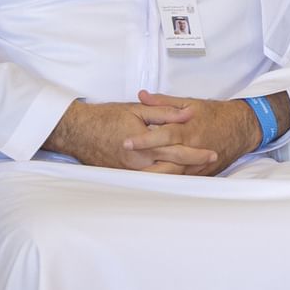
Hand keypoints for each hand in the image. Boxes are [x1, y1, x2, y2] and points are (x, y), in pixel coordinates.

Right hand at [47, 99, 222, 174]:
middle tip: (210, 163)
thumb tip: (188, 114)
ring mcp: (128, 172)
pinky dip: (162, 177)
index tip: (212, 154)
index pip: (177, 152)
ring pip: (160, 178)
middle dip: (192, 168)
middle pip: (172, 169)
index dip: (196, 154)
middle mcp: (137, 163)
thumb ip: (165, 112)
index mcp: (143, 145)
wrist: (76, 130)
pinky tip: (173, 174)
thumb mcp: (137, 110)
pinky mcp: (121, 175)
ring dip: (179, 175)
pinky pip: (146, 180)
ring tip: (197, 171)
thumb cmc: (105, 117)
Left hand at [129, 91, 266, 173]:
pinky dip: (168, 180)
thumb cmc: (216, 114)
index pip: (163, 135)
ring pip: (174, 173)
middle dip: (144, 163)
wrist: (242, 127)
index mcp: (189, 129)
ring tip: (134, 177)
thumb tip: (142, 96)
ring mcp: (199, 162)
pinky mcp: (203, 171)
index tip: (127, 142)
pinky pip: (183, 178)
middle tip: (125, 165)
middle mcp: (193, 147)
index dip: (144, 140)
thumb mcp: (190, 103)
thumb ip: (164, 102)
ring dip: (154, 175)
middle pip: (166, 159)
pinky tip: (153, 182)